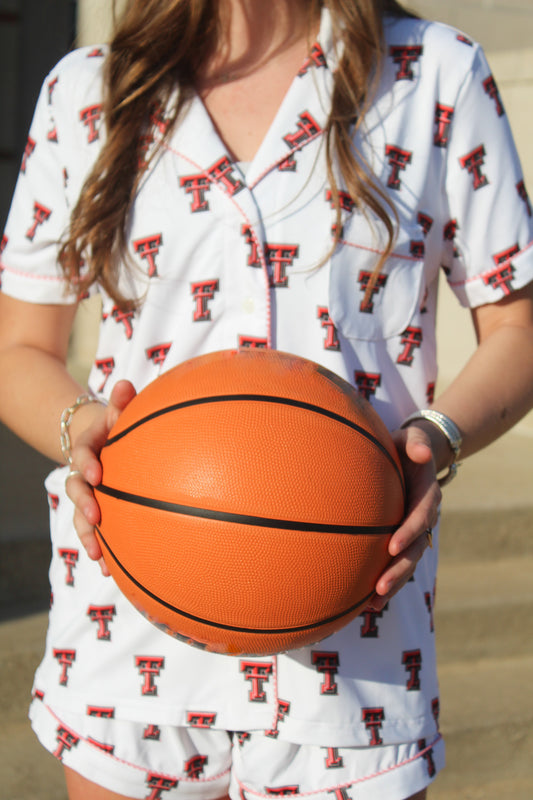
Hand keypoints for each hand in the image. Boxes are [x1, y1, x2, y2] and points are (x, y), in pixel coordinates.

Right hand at [65, 380, 136, 574]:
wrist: (99, 438)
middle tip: (96, 519)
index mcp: (87, 448)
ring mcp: (87, 494)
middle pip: (76, 491)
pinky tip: (112, 570)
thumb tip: (126, 385)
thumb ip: (122, 401)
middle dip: (84, 507)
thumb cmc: (116, 425)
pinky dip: (103, 548)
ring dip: (89, 537)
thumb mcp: (117, 411)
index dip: (86, 464)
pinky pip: (96, 530)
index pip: (82, 455)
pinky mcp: (95, 509)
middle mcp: (82, 473)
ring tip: (99, 558)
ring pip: (81, 517)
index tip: (95, 474)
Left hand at [367, 423, 441, 610]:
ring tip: (373, 604)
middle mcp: (425, 517)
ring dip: (393, 583)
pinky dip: (387, 582)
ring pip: (408, 562)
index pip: (420, 516)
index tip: (392, 546)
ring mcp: (416, 531)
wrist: (415, 455)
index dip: (409, 532)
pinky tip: (367, 603)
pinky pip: (397, 563)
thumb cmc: (406, 445)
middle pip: (416, 548)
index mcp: (426, 495)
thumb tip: (422, 452)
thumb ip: (416, 443)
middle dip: (399, 569)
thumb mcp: (413, 438)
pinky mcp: (404, 538)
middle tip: (380, 587)